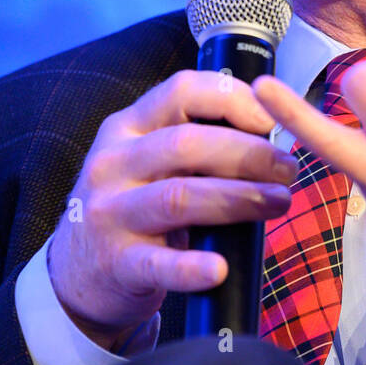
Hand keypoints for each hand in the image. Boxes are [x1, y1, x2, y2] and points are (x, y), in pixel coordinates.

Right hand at [47, 71, 297, 351]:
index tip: (271, 118)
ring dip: (238, 198)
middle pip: (186, 144)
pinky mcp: (115, 262)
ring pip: (179, 197)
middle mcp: (113, 163)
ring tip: (280, 203)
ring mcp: (109, 213)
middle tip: (288, 170)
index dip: (231, 98)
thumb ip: (195, 141)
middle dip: (248, 154)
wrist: (77, 272)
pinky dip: (191, 268)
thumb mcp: (148, 160)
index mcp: (128, 127)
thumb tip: (272, 133)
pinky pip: (158, 264)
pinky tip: (219, 269)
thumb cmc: (134, 205)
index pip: (180, 92)